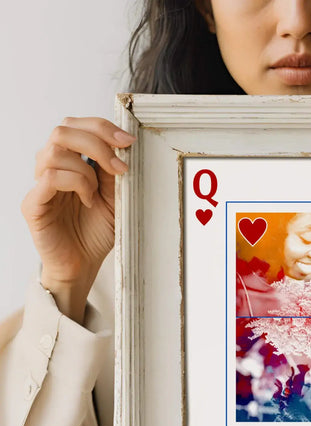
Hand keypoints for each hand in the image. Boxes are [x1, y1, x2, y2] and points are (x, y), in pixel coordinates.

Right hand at [21, 117, 135, 319]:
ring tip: (96, 192)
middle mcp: (51, 167)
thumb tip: (123, 144)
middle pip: (62, 129)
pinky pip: (49, 178)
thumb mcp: (114, 197)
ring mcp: (39, 184)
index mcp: (70, 161)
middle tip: (120, 166)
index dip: (102, 127)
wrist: (84, 265)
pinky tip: (88, 200)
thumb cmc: (96, 232)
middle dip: (97, 142)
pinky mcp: (33, 204)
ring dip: (86, 169)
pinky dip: (75, 183)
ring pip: (54, 151)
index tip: (128, 141)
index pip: (76, 126)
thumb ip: (113, 171)